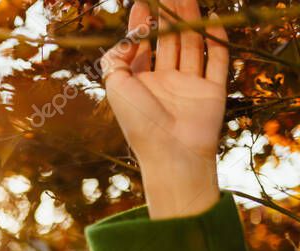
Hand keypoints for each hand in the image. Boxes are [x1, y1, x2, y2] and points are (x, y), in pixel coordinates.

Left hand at [102, 0, 228, 217]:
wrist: (172, 153)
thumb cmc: (139, 122)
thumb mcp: (116, 88)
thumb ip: (115, 60)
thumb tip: (125, 38)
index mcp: (139, 84)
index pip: (140, 47)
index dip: (140, 24)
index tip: (141, 2)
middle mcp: (164, 82)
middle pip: (168, 42)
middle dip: (168, 17)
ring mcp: (189, 86)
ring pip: (192, 45)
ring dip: (190, 21)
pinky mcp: (212, 91)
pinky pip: (217, 61)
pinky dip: (218, 41)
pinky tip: (216, 20)